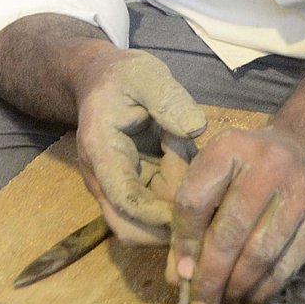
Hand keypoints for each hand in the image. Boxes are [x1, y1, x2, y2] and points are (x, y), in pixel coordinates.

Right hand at [74, 49, 206, 242]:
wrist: (101, 81)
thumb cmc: (122, 77)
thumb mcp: (145, 74)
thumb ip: (169, 98)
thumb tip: (196, 129)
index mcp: (102, 153)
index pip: (125, 199)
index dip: (158, 211)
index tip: (192, 204)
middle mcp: (105, 180)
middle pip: (132, 229)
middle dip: (170, 224)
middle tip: (203, 194)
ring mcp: (120, 189)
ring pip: (149, 225)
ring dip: (178, 209)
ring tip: (194, 168)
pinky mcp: (137, 189)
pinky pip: (159, 210)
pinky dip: (181, 199)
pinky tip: (194, 170)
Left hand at [168, 123, 304, 303]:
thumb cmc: (257, 166)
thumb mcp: (222, 172)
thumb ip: (195, 217)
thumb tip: (179, 277)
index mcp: (232, 147)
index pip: (194, 200)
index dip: (182, 241)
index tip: (180, 271)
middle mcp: (269, 166)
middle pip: (228, 233)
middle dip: (209, 277)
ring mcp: (301, 193)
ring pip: (259, 255)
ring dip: (236, 289)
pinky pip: (286, 265)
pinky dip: (263, 289)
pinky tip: (248, 299)